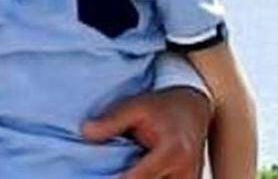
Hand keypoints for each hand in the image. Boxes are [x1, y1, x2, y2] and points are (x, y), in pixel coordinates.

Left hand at [82, 86, 211, 178]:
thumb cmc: (162, 106)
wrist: (194, 107)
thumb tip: (84, 133)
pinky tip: (138, 171)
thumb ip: (111, 121)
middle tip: (112, 169)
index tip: (103, 176)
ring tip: (129, 166)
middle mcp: (185, 172)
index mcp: (172, 152)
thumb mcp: (136, 106)